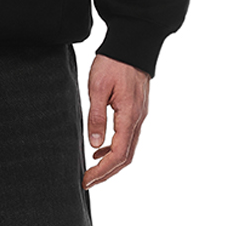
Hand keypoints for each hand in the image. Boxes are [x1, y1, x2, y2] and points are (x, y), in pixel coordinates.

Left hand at [82, 55, 149, 187]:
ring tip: (91, 170)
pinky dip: (114, 148)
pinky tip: (99, 149)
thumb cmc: (114, 62)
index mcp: (130, 116)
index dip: (102, 171)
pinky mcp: (136, 110)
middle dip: (107, 173)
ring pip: (128, 148)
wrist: (132, 44)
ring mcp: (140, 115)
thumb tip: (94, 145)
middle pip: (126, 157)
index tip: (86, 180)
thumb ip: (97, 118)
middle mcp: (139, 119)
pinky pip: (128, 136)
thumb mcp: (98, 88)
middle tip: (87, 182)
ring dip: (111, 163)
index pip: (118, 154)